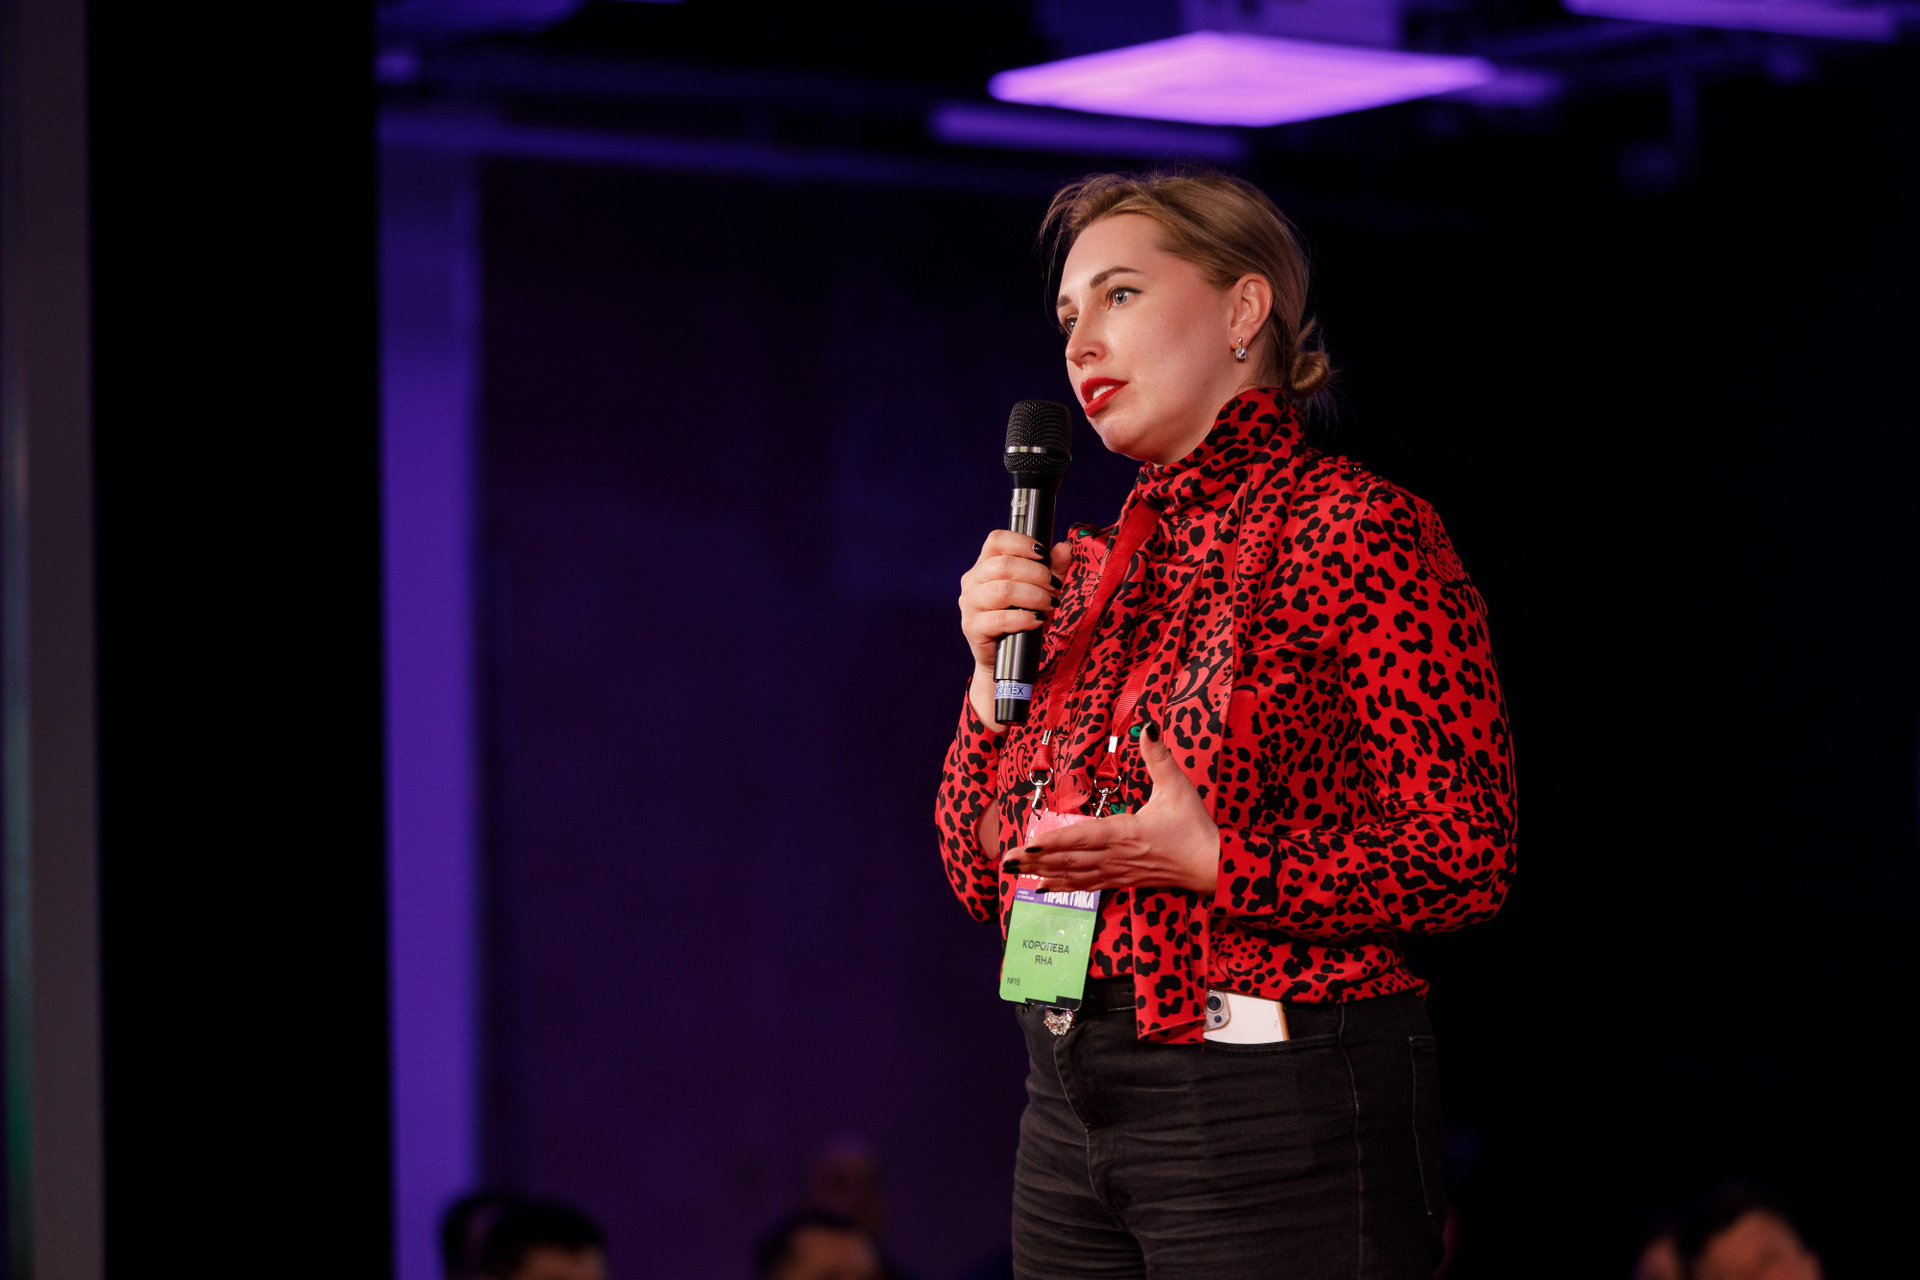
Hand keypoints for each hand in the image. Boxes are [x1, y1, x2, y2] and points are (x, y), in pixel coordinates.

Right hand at [959, 530, 1071, 730]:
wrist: (1006, 658)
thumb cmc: (1022, 619)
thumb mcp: (1042, 590)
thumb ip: (1053, 568)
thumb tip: (1064, 547)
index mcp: (985, 565)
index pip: (996, 540)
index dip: (1021, 542)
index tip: (1044, 554)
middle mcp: (973, 581)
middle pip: (1003, 564)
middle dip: (1036, 574)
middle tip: (1054, 588)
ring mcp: (969, 604)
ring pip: (1003, 589)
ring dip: (1033, 595)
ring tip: (1049, 604)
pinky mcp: (972, 627)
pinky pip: (1000, 618)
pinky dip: (1024, 618)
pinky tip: (1037, 621)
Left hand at [1008, 722, 1218, 894]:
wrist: (1211, 866)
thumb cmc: (1195, 828)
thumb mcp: (1178, 787)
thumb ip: (1159, 757)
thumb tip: (1147, 728)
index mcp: (1126, 832)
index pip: (1083, 837)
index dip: (1055, 841)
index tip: (1029, 844)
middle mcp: (1117, 855)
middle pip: (1070, 859)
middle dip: (1036, 860)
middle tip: (1007, 860)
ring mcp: (1118, 871)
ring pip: (1074, 874)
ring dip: (1044, 873)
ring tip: (1016, 872)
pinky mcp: (1122, 880)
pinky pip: (1087, 885)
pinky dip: (1063, 886)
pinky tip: (1043, 887)